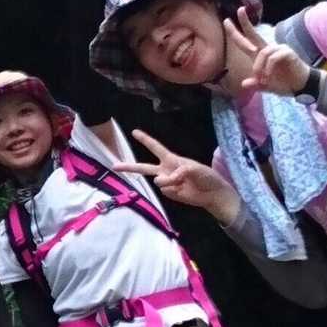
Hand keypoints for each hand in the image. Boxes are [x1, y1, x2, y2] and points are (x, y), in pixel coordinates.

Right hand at [114, 129, 241, 221]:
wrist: (212, 194)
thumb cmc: (206, 176)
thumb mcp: (196, 169)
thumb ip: (179, 172)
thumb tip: (164, 181)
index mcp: (172, 159)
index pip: (155, 147)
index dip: (145, 139)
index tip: (134, 132)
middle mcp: (166, 170)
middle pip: (144, 168)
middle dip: (129, 167)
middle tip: (114, 166)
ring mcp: (167, 183)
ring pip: (158, 182)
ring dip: (169, 182)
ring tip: (183, 183)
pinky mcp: (170, 194)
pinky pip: (166, 191)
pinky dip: (174, 191)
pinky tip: (184, 191)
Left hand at [223, 8, 309, 95]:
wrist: (301, 86)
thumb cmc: (284, 83)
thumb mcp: (266, 86)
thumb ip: (255, 84)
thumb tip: (244, 84)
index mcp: (260, 55)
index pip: (245, 41)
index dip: (235, 32)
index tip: (226, 21)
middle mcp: (268, 49)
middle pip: (253, 34)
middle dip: (245, 22)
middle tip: (239, 10)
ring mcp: (279, 49)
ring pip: (262, 52)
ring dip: (258, 67)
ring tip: (262, 79)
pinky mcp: (288, 52)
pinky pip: (273, 57)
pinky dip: (268, 68)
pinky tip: (268, 77)